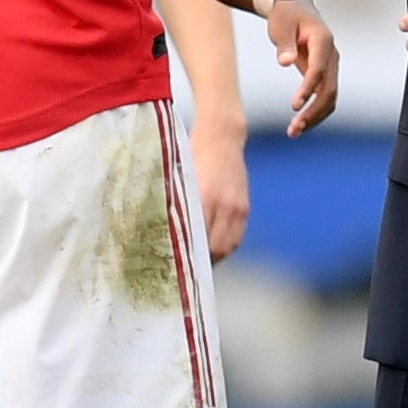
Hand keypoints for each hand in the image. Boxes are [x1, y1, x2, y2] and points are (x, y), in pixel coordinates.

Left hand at [189, 111, 251, 261]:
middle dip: (202, 263)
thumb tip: (163, 234)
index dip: (189, 259)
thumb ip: (176, 206)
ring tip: (199, 262)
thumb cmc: (191, 155)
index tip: (177, 269)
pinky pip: (236, 237)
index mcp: (203, 198)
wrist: (221, 137)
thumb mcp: (178, 179)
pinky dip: (225, 246)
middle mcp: (224, 205)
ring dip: (215, 258)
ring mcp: (237, 207)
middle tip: (186, 270)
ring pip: (228, 246)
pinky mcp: (244, 207)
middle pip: (215, 249)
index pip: (197, 241)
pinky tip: (212, 248)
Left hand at [267, 0, 338, 135]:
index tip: (294, 106)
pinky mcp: (324, 75)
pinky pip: (324, 97)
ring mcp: (331, 67)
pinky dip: (314, 112)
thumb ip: (284, 44)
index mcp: (323, 41)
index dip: (307, 89)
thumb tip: (285, 62)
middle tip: (293, 129)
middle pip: (329, 90)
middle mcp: (332, 56)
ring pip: (329, 98)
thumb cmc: (287, 15)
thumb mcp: (281, 25)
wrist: (296, 8)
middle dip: (313, 111)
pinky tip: (298, 125)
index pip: (318, 70)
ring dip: (314, 117)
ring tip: (293, 132)